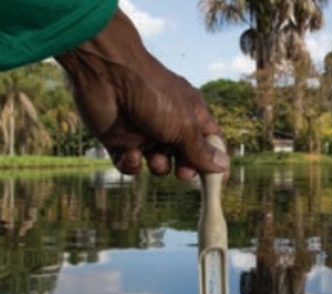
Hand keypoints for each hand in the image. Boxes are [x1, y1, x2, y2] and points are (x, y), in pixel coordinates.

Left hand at [55, 9, 228, 179]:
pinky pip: (130, 163)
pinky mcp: (119, 140)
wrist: (107, 74)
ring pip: (158, 163)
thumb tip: (223, 166)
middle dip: (186, 168)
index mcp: (191, 113)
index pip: (209, 141)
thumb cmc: (154, 93)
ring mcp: (143, 132)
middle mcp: (169, 122)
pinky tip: (131, 154)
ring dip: (159, 166)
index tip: (218, 181)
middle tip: (183, 173)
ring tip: (154, 158)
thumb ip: (201, 150)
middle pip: (185, 156)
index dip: (215, 160)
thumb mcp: (184, 125)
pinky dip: (132, 164)